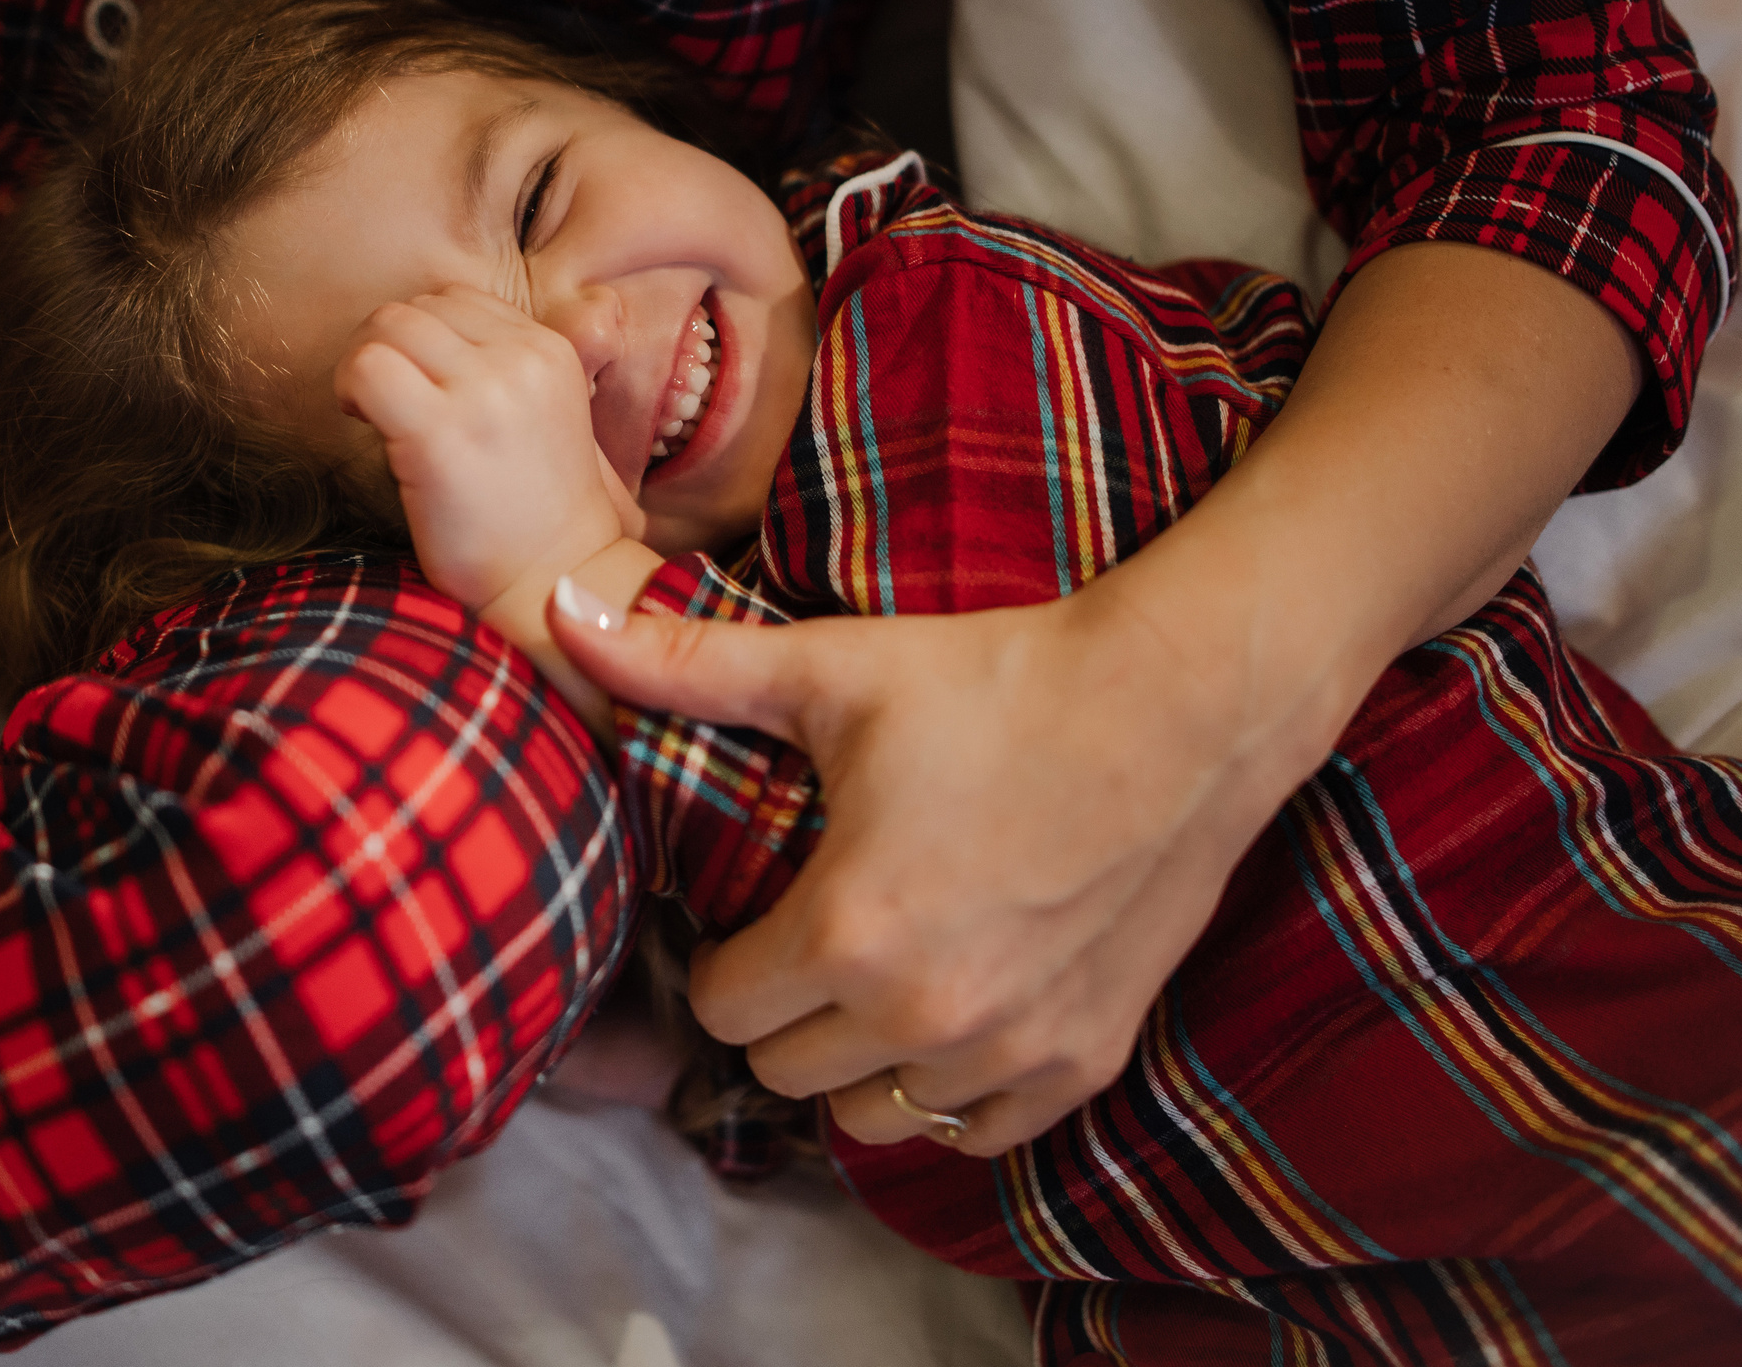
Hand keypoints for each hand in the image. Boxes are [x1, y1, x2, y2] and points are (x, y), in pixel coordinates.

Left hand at [334, 284, 641, 612]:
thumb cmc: (538, 514)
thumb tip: (431, 342)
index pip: (458, 300)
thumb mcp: (550, 417)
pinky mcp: (439, 432)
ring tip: (370, 411)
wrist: (555, 582)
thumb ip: (510, 369)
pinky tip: (360, 421)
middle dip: (386, 344)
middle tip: (380, 398)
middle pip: (418, 307)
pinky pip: (367, 369)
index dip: (421, 337)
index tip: (415, 383)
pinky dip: (349, 388)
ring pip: (388, 325)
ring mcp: (483, 393)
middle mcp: (521, 361)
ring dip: (364, 362)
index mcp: (549, 352)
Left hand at [549, 578, 1308, 1154]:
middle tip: (811, 937)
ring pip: (875, 1119)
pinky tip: (958, 1006)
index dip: (723, 956)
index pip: (722, 1008)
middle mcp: (923, 1018)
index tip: (754, 909)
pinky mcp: (1083, 1061)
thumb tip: (560, 611)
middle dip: (781, 1011)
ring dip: (859, 1062)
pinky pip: (976, 1131)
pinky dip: (953, 1090)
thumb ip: (683, 663)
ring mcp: (1010, 1052)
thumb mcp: (833, 668)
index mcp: (846, 934)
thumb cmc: (1001, 680)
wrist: (1181, 707)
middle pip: (784, 1073)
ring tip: (878, 976)